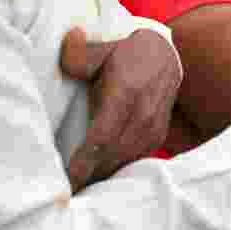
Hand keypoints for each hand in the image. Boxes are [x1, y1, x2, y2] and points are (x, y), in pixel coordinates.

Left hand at [60, 27, 180, 192]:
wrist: (165, 54)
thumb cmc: (127, 53)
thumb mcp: (104, 48)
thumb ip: (81, 52)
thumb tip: (67, 41)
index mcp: (128, 92)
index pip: (104, 135)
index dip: (85, 160)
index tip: (67, 177)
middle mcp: (144, 112)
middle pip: (113, 154)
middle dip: (89, 174)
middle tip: (66, 189)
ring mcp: (154, 125)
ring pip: (126, 159)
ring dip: (103, 174)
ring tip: (80, 185)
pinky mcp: (158, 133)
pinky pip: (137, 158)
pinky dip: (118, 168)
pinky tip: (100, 174)